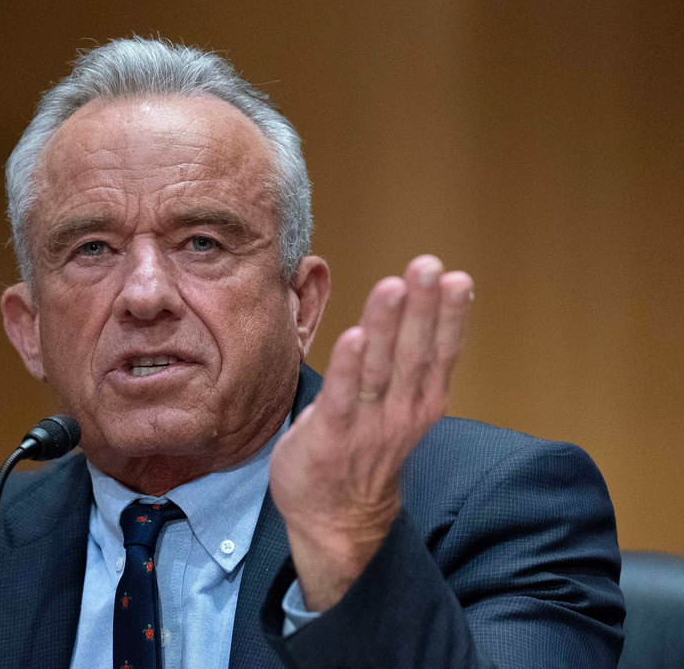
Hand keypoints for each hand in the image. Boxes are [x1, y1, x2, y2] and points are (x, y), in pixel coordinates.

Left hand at [269, 255, 473, 611]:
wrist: (336, 521)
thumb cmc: (362, 453)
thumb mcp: (396, 407)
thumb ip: (404, 364)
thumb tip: (411, 309)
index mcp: (420, 401)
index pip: (439, 351)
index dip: (448, 315)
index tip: (456, 277)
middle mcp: (402, 410)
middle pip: (415, 352)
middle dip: (423, 307)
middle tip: (429, 266)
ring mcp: (368, 424)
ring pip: (381, 367)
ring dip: (387, 325)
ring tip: (395, 285)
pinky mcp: (331, 435)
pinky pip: (342, 397)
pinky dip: (349, 366)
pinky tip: (354, 336)